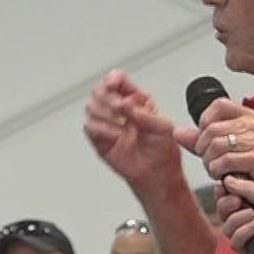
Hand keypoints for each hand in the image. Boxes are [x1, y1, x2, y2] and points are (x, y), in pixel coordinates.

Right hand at [85, 71, 184, 191]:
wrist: (158, 175)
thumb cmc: (163, 151)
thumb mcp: (162, 127)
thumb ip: (144, 113)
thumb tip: (125, 103)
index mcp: (135, 100)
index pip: (118, 80)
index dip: (113, 78)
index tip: (114, 83)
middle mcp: (119, 110)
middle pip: (99, 90)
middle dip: (108, 97)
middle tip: (120, 108)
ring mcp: (107, 124)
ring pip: (91, 106)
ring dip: (105, 113)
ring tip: (122, 125)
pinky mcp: (99, 140)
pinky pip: (90, 127)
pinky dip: (103, 129)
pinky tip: (117, 136)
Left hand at [182, 98, 253, 194]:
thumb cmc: (245, 170)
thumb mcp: (218, 151)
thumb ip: (198, 140)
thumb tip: (177, 131)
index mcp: (246, 116)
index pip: (218, 105)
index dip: (205, 122)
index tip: (206, 140)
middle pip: (212, 129)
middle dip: (204, 150)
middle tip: (211, 163)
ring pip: (217, 145)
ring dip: (211, 163)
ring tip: (218, 171)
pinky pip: (227, 160)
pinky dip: (219, 172)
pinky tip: (225, 177)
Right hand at [218, 176, 253, 253]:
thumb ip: (247, 187)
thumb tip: (228, 179)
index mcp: (253, 201)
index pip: (229, 195)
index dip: (223, 190)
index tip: (223, 185)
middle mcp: (247, 217)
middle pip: (223, 210)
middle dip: (228, 204)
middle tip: (238, 201)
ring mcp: (246, 233)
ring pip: (226, 226)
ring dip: (239, 220)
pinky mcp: (247, 250)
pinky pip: (234, 241)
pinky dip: (244, 233)